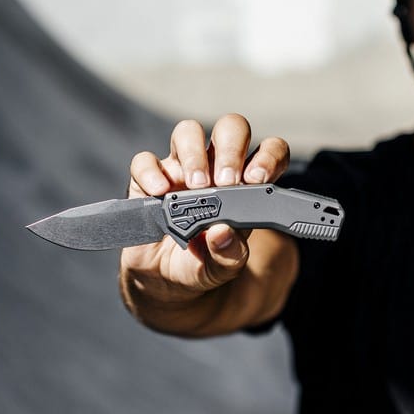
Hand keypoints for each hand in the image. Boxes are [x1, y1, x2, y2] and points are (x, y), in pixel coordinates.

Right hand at [121, 114, 290, 303]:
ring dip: (195, 155)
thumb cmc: (202, 265)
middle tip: (227, 182)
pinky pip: (146, 161)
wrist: (165, 283)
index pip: (267, 152)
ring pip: (188, 132)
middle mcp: (215, 168)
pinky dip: (152, 172)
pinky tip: (160, 193)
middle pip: (229, 130)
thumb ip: (229, 255)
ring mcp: (181, 170)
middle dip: (231, 150)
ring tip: (196, 187)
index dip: (268, 156)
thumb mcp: (222, 268)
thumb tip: (224, 234)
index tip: (258, 178)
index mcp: (245, 186)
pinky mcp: (148, 179)